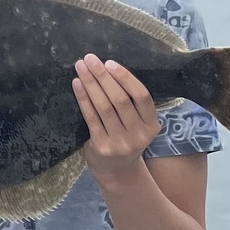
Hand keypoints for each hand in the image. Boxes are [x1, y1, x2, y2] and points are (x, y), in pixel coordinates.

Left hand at [74, 55, 159, 187]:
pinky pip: (91, 118)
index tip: (109, 63)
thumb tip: (107, 67)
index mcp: (152, 125)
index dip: (126, 78)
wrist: (117, 171)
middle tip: (89, 59)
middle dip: (103, 76)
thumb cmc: (125, 137)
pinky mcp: (103, 147)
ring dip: (91, 84)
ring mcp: (121, 143)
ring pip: (104, 107)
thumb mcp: (137, 123)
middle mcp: (139, 135)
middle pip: (120, 99)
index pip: (142, 96)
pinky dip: (83, 99)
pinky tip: (77, 84)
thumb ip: (130, 102)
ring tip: (80, 67)